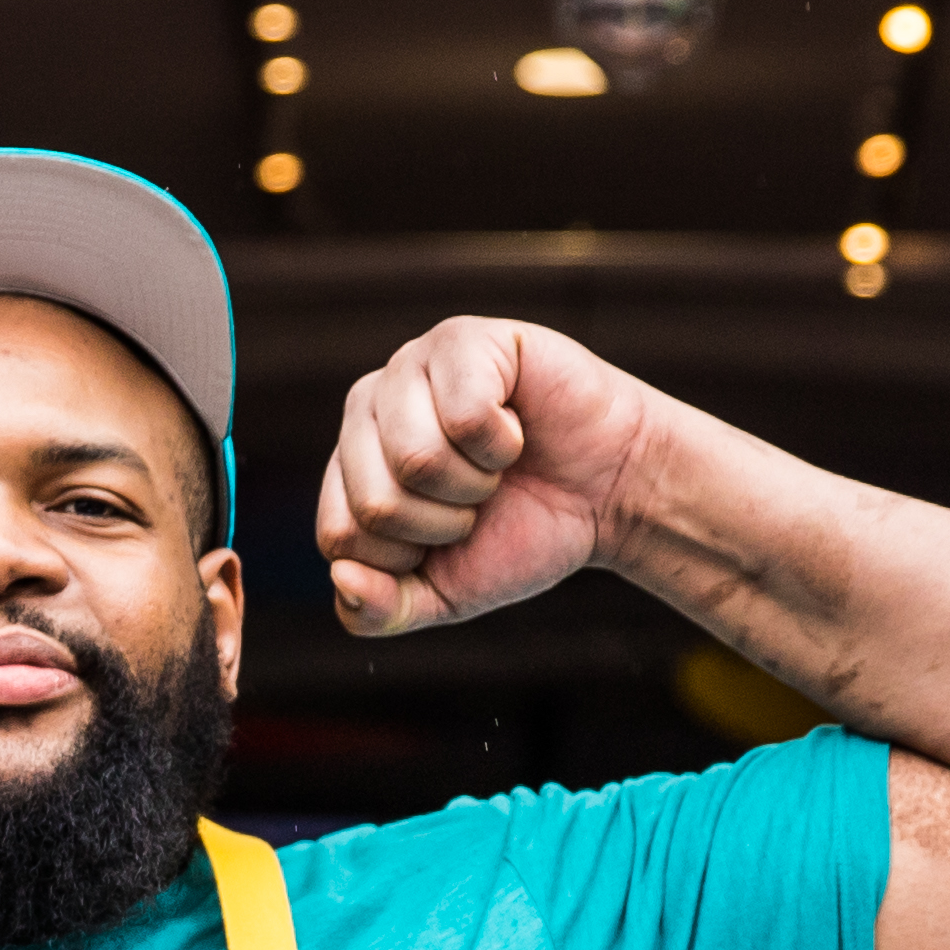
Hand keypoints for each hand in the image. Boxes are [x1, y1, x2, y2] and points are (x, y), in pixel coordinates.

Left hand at [314, 318, 663, 636]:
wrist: (610, 491)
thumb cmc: (523, 529)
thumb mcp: (445, 594)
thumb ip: (380, 610)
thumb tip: (341, 576)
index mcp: (349, 467)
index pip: (339, 535)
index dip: (408, 557)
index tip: (449, 534)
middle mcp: (365, 408)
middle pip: (375, 503)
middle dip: (445, 524)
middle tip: (481, 498)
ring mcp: (410, 367)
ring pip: (414, 460)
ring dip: (475, 483)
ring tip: (497, 463)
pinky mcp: (462, 339)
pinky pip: (464, 416)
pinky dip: (503, 442)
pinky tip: (515, 425)